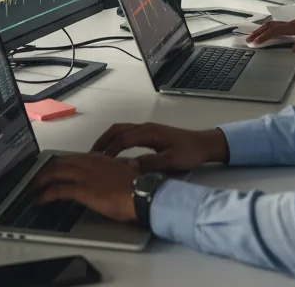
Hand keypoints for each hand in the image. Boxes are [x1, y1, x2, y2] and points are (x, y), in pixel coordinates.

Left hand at [32, 154, 136, 222]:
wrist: (140, 193)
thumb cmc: (134, 186)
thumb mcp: (119, 173)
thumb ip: (108, 171)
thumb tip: (105, 176)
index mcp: (97, 158)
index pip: (72, 158)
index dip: (59, 164)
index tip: (53, 170)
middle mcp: (88, 162)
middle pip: (60, 162)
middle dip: (46, 170)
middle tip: (38, 179)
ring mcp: (84, 175)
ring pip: (55, 172)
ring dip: (42, 180)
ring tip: (34, 188)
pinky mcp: (82, 189)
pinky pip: (58, 190)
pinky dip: (46, 194)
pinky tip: (40, 200)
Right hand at [91, 123, 227, 173]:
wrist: (204, 144)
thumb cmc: (190, 152)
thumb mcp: (171, 160)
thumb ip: (151, 163)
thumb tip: (129, 167)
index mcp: (149, 133)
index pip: (122, 139)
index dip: (109, 149)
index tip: (97, 161)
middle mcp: (145, 128)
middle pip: (117, 130)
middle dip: (103, 141)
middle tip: (90, 155)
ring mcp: (148, 130)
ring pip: (122, 130)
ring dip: (108, 140)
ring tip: (98, 154)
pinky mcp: (150, 134)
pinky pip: (128, 134)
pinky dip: (117, 141)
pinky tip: (115, 153)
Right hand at [246, 0, 294, 50]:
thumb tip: (293, 50)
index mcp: (291, 27)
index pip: (273, 32)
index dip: (263, 37)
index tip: (254, 42)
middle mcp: (288, 25)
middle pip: (268, 26)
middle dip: (257, 32)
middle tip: (248, 39)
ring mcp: (290, 23)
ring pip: (271, 25)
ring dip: (262, 30)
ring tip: (255, 36)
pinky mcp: (293, 24)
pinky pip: (276, 26)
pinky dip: (269, 29)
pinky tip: (270, 33)